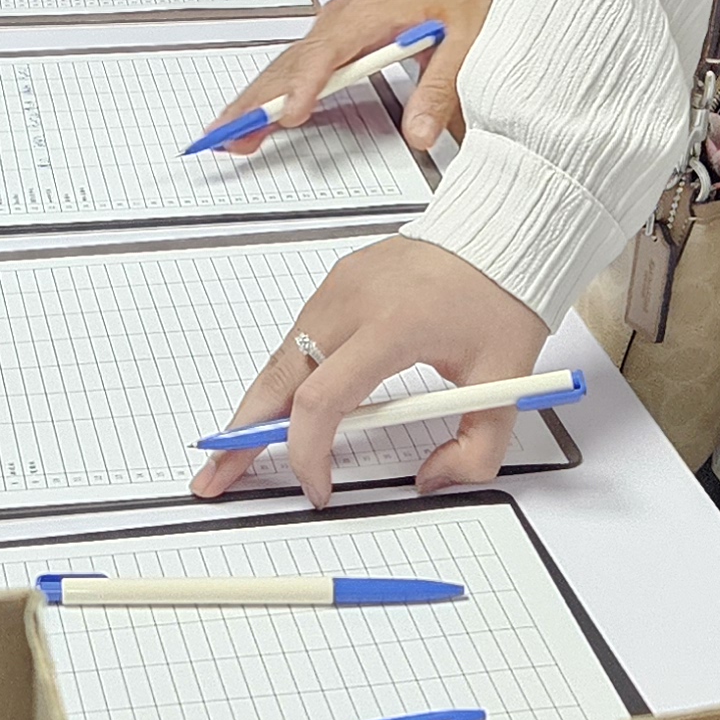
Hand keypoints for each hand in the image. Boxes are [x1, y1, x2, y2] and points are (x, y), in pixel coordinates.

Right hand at [206, 236, 549, 509]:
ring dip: (255, 407)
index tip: (318, 488)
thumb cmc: (501, 296)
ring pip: (281, 358)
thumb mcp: (505, 384)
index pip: (324, 400)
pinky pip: (298, 338)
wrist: (502, 230)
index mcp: (392, 326)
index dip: (309, 454)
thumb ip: (476, 449)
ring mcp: (338, 287)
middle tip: (214, 475)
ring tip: (232, 449)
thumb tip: (431, 481)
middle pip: (278, 379)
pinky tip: (273, 409)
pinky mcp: (338, 281)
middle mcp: (352, 301)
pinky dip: (281, 378)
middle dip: (241, 434)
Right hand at [213, 0, 492, 154]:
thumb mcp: (463, 41)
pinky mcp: (331, 41)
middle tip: (230, 136)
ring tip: (228, 134)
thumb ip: (438, 90)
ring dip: (255, 99)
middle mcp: (340, 22)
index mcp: (369, 17)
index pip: (328, 54)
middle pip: (291, 65)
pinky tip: (253, 113)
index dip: (306, 85)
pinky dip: (269, 91)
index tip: (290, 113)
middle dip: (258, 101)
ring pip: (285, 67)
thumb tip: (419, 133)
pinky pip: (293, 67)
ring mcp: (331, 30)